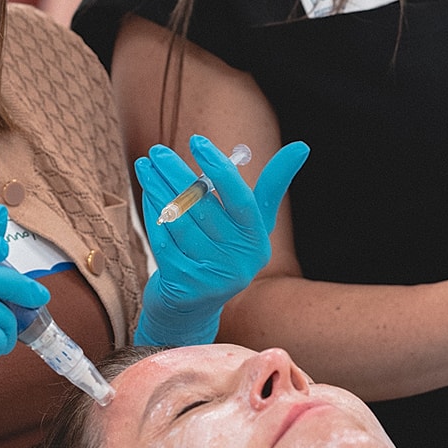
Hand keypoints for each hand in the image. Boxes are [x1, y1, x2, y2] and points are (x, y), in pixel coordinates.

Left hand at [134, 135, 308, 345]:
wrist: (193, 306)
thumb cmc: (225, 250)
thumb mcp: (252, 223)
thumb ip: (272, 185)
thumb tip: (301, 146)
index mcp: (257, 241)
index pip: (242, 200)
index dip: (220, 169)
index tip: (197, 141)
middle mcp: (239, 262)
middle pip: (203, 208)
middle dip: (176, 173)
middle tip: (157, 151)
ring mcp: (211, 277)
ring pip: (179, 221)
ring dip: (158, 189)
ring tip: (146, 166)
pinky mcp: (183, 285)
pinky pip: (163, 239)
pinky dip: (152, 213)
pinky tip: (148, 193)